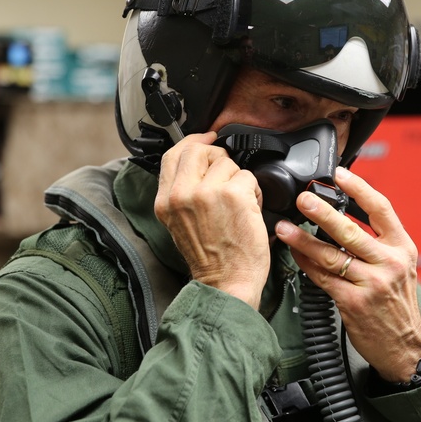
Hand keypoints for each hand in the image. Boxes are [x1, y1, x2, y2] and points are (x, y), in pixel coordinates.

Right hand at [155, 132, 270, 308]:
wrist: (226, 283)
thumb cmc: (210, 258)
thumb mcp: (180, 222)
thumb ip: (183, 192)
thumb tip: (198, 162)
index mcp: (166, 201)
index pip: (173, 154)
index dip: (193, 141)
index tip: (207, 138)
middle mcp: (181, 194)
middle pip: (199, 149)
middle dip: (218, 156)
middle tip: (228, 174)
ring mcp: (206, 193)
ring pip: (227, 163)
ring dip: (239, 180)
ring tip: (239, 204)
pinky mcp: (233, 195)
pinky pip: (248, 176)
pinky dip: (254, 191)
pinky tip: (250, 210)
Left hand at [274, 167, 420, 382]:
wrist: (405, 347)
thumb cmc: (396, 305)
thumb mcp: (399, 267)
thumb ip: (378, 243)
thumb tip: (343, 216)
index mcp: (402, 248)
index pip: (381, 209)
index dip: (358, 188)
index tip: (339, 174)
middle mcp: (389, 263)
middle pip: (351, 230)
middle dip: (322, 212)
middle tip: (303, 199)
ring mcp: (372, 284)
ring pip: (332, 255)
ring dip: (304, 240)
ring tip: (285, 227)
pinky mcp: (354, 303)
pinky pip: (323, 278)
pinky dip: (306, 264)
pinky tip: (294, 254)